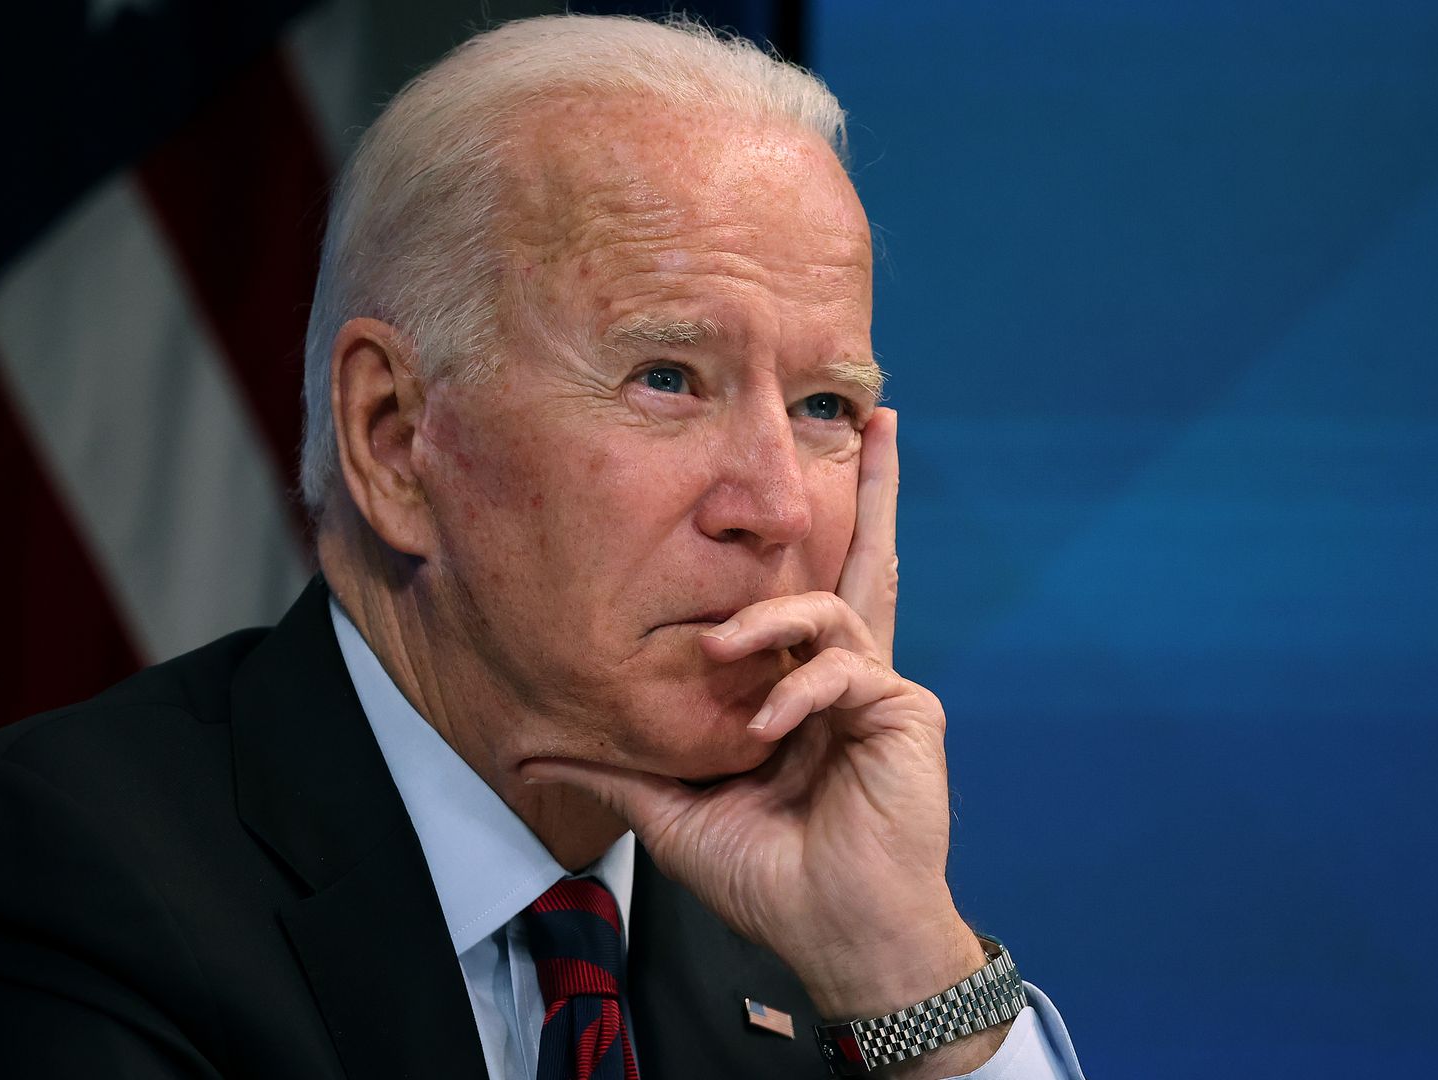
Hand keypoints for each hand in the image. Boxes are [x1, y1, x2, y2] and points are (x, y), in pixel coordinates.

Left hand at [523, 409, 1004, 1068]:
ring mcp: (883, 692)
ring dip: (770, 621)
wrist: (836, 933)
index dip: (804, 552)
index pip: (811, 602)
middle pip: (868, 564)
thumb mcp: (675, 810)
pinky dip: (798, 689)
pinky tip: (771, 727)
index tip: (782, 502)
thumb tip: (531, 745)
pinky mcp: (906, 711)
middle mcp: (851, 678)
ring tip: (721, 650)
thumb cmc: (771, 877)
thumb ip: (617, 767)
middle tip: (883, 418)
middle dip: (876, 490)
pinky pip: (843, 666)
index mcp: (807, 694)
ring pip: (834, 607)